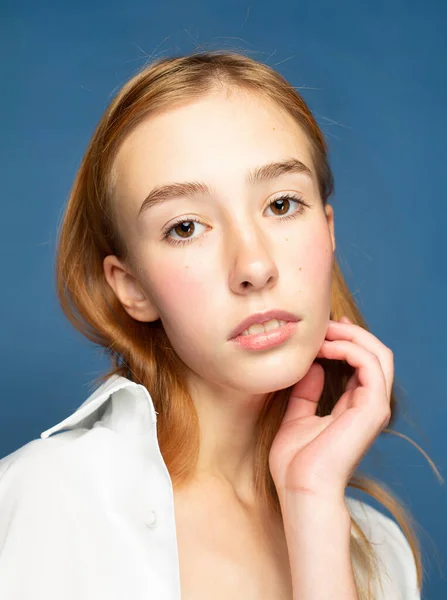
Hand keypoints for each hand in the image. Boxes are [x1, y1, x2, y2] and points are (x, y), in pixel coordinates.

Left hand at [269, 316, 392, 501]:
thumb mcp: (296, 417)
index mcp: (354, 407)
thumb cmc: (295, 462)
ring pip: (378, 353)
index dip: (343, 341)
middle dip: (350, 333)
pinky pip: (370, 364)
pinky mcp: (373, 408)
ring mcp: (374, 406)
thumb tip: (309, 366)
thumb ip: (305, 392)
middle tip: (323, 324)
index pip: (360, 364)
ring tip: (323, 332)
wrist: (300, 488)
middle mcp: (369, 405)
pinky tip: (324, 347)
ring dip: (350, 336)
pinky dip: (349, 348)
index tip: (320, 329)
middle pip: (375, 354)